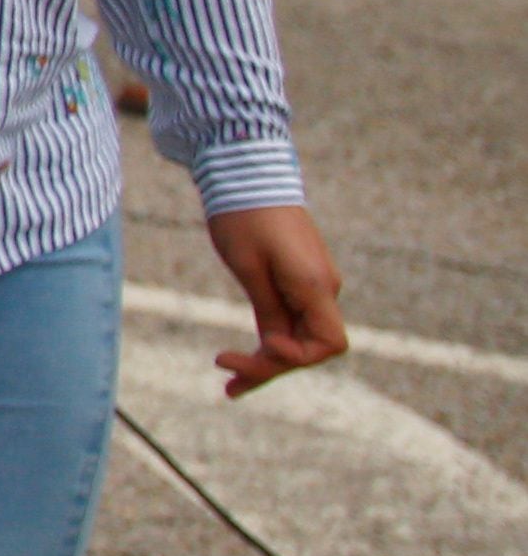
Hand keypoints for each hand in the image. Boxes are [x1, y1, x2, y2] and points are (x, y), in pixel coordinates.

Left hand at [205, 204, 347, 397]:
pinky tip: (243, 358)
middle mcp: (322, 287)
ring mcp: (312, 282)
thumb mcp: (248, 267)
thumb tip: (278, 349)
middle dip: (272, 367)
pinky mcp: (298, 277)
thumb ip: (268, 311)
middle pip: (310, 346)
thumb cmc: (242, 216)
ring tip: (229, 385)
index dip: (297, 359)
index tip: (261, 349)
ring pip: (298, 335)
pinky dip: (270, 340)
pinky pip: (290, 318)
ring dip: (268, 360)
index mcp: (315, 285)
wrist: (245, 170)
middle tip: (228, 384)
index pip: (328, 345)